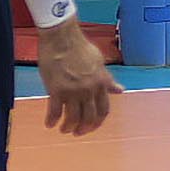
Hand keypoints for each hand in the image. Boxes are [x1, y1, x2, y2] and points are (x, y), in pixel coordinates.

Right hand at [36, 20, 120, 136]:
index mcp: (101, 83)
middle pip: (89, 117)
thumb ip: (108, 80)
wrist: (62, 38)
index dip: (98, 121)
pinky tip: (49, 124)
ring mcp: (73, 91)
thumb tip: (120, 90)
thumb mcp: (99, 63)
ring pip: (73, 118)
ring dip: (68, 127)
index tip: (92, 126)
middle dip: (84, 129)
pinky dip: (52, 120)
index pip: (104, 110)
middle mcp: (89, 90)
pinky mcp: (56, 90)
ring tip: (63, 130)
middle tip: (77, 132)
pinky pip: (55, 112)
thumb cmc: (80, 47)